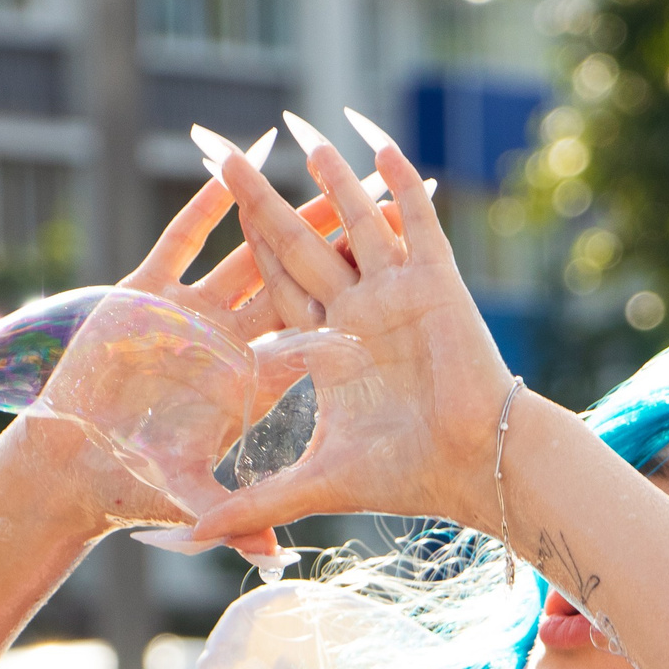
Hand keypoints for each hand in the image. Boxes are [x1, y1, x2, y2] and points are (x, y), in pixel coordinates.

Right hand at [15, 172, 366, 562]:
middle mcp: (229, 339)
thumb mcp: (189, 499)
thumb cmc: (128, 486)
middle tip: (380, 193)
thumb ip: (235, 515)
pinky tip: (234, 163)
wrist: (67, 468)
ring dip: (281, 206)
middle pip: (298, 277)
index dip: (361, 305)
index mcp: (252, 380)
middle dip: (337, 235)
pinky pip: (182, 240)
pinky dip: (205, 203)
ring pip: (247, 248)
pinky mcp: (143, 295)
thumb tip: (276, 555)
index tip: (405, 276)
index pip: (319, 332)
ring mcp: (189, 313)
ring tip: (321, 162)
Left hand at [187, 120, 513, 540]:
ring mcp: (397, 294)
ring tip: (303, 130)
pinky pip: (415, 224)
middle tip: (224, 149)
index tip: (207, 209)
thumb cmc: (405, 478)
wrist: (475, 470)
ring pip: (355, 221)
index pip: (274, 282)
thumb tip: (193, 538)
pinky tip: (379, 144)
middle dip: (261, 197)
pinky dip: (400, 186)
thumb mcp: (311, 485)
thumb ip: (252, 504)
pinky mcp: (437, 287)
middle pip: (299, 241)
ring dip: (331, 178)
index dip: (242, 242)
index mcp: (326, 347)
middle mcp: (358, 311)